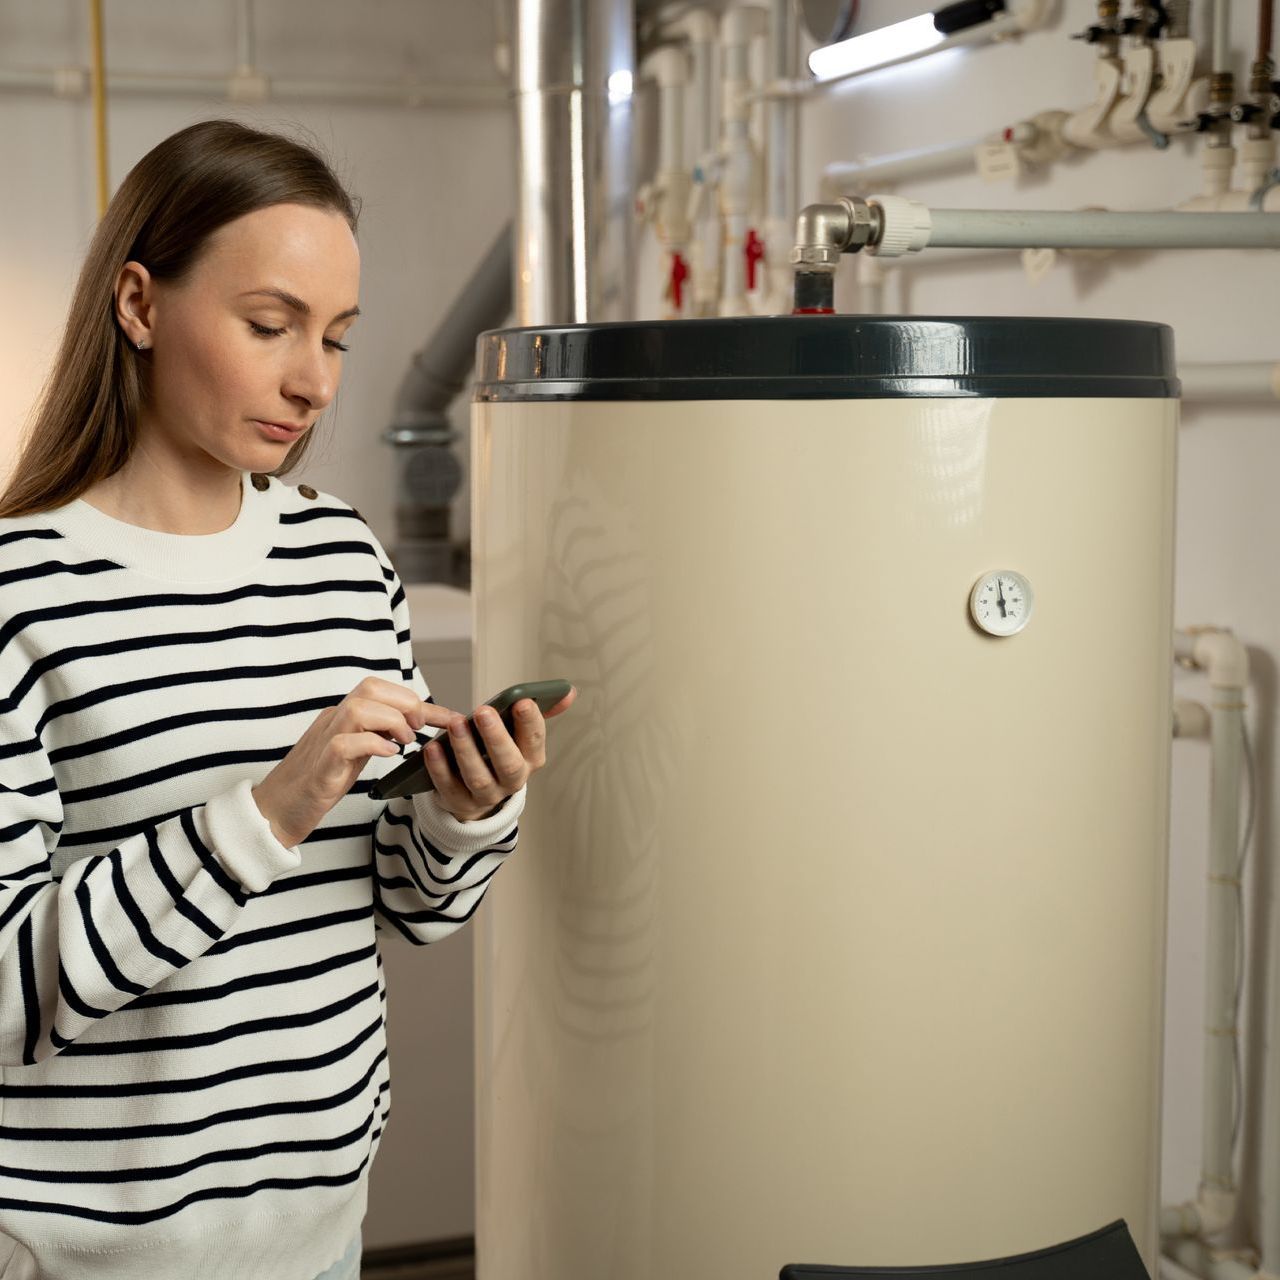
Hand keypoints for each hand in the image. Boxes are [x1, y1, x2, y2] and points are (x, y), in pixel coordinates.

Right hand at [252, 676, 445, 846]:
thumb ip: (375, 737)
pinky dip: (372, 744)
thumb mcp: (354, 755)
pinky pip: (344, 742)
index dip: (420, 702)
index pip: (382, 692)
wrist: (274, 813)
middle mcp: (332, 721)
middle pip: (370, 687)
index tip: (450, 717)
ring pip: (359, 707)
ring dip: (391, 721)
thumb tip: (409, 728)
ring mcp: (323, 741)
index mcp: (343, 717)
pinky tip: (388, 755)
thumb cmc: (315, 784)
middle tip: (418, 730)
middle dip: (405, 703)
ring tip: (404, 743)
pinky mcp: (319, 766)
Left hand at [424, 687, 577, 822]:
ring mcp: (487, 796)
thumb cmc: (497, 754)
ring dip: (466, 751)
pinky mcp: (460, 803)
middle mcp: (513, 781)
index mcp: (531, 760)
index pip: (535, 741)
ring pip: (478, 778)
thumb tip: (569, 692)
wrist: (475, 795)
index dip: (530, 722)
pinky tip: (433, 748)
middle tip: (483, 711)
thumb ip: (539, 712)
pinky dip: (440, 769)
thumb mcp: (519, 736)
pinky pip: (449, 788)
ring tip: (455, 724)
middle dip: (496, 737)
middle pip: (509, 764)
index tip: (522, 701)